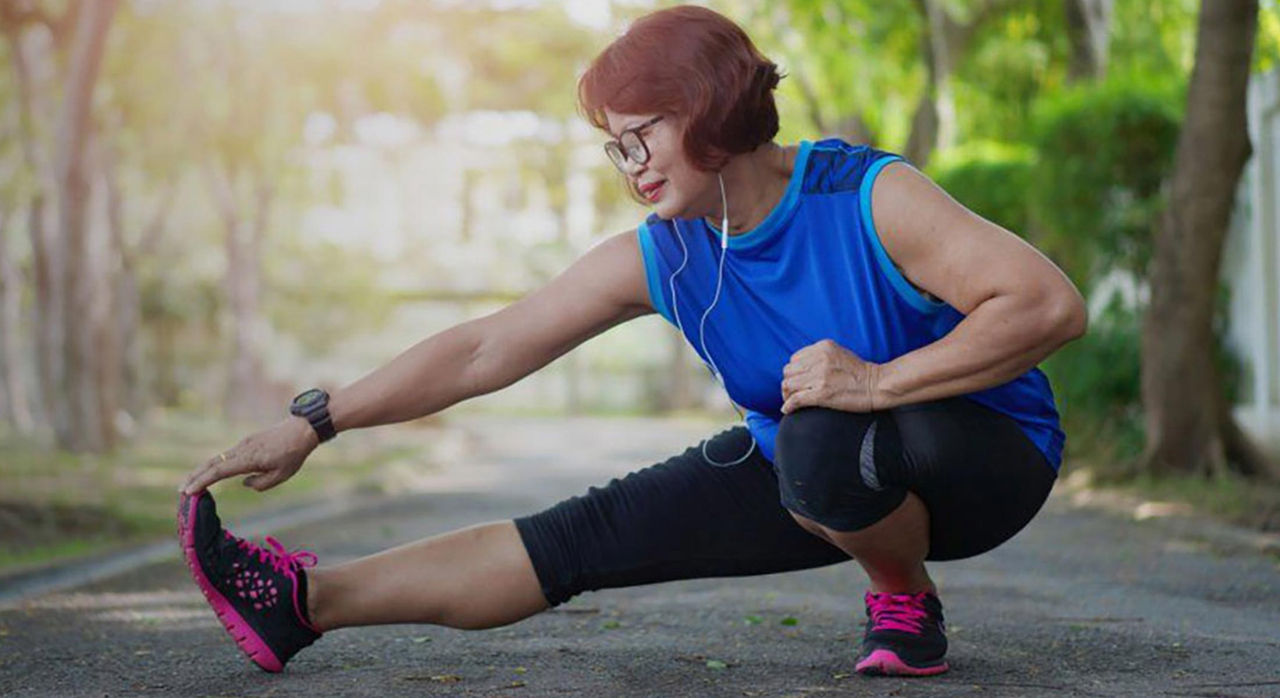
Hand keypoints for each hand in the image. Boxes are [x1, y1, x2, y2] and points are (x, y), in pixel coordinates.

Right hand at [181, 417, 318, 494]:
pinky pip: (227, 456)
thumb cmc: (293, 454)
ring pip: (218, 458)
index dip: (202, 481)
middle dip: (195, 476)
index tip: (188, 491)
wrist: (302, 429)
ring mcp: (243, 445)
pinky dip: (215, 465)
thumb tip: (244, 483)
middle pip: (212, 463)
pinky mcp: (247, 443)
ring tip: (191, 484)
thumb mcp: (281, 475)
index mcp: (248, 459)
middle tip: (181, 490)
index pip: (219, 471)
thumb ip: (261, 484)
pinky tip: (211, 473)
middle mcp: (242, 450)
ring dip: (203, 471)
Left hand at [780, 339, 882, 414]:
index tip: (798, 381)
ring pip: (788, 385)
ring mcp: (820, 376)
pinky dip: (789, 406)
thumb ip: (820, 356)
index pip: (794, 359)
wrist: (877, 385)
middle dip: (789, 383)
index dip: (794, 371)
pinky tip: (788, 410)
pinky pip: (795, 399)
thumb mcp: (839, 354)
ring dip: (787, 394)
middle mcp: (819, 359)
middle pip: (789, 371)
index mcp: (823, 347)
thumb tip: (801, 368)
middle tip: (794, 392)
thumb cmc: (860, 373)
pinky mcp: (821, 393)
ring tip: (792, 401)